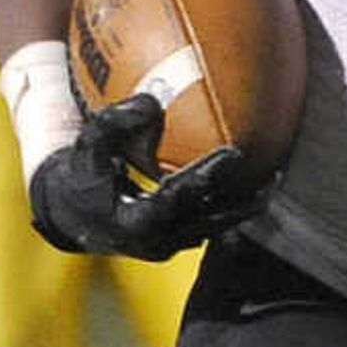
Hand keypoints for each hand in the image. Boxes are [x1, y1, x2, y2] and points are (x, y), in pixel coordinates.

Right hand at [28, 94, 272, 258]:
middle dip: (244, 199)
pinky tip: (252, 183)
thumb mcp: (88, 147)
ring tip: (274, 179)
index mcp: (136, 222)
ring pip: (216, 225)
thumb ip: (115, 123)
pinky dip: (231, 205)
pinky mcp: (176, 241)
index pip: (178, 198)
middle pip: (211, 220)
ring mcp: (170, 245)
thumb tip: (152, 101)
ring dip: (245, 205)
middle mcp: (158, 241)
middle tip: (276, 174)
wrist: (70, 215)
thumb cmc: (79, 176)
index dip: (206, 177)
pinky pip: (211, 223)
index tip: (235, 153)